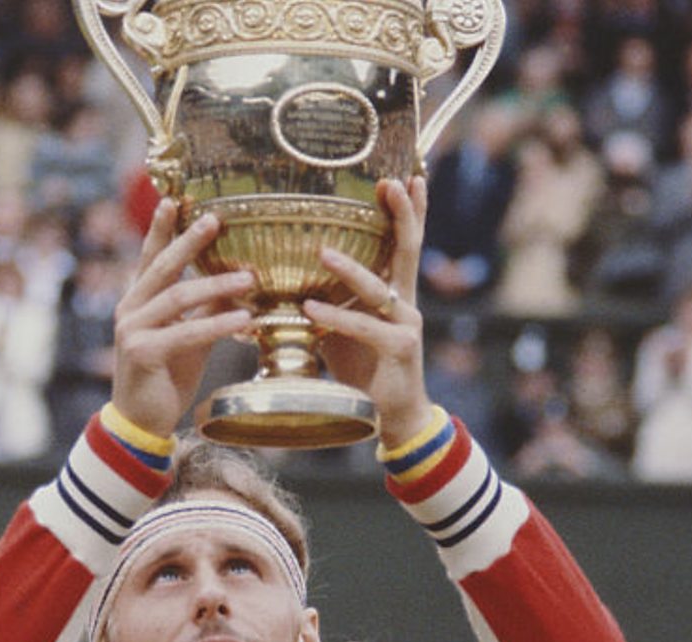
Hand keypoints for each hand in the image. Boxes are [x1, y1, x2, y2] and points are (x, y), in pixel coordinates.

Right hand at [110, 198, 254, 436]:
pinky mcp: (143, 353)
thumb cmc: (164, 377)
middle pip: (161, 267)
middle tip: (214, 218)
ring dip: (216, 285)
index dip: (161, 228)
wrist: (141, 421)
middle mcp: (130, 310)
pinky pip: (185, 332)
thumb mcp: (187, 337)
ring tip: (250, 278)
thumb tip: (236, 284)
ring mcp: (132, 331)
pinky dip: (216, 324)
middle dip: (188, 241)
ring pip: (177, 297)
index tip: (173, 198)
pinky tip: (244, 319)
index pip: (150, 257)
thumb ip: (204, 310)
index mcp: (138, 301)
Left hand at [303, 177, 433, 447]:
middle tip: (392, 183)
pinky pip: (364, 328)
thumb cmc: (364, 366)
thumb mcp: (341, 325)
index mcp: (395, 291)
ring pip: (379, 289)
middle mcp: (406, 301)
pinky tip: (311, 309)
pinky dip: (336, 318)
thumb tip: (283, 273)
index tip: (405, 174)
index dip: (407, 209)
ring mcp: (406, 325)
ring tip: (322, 252)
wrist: (391, 416)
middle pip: (408, 249)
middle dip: (403, 214)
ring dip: (350, 270)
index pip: (403, 241)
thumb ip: (326, 297)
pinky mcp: (399, 350)